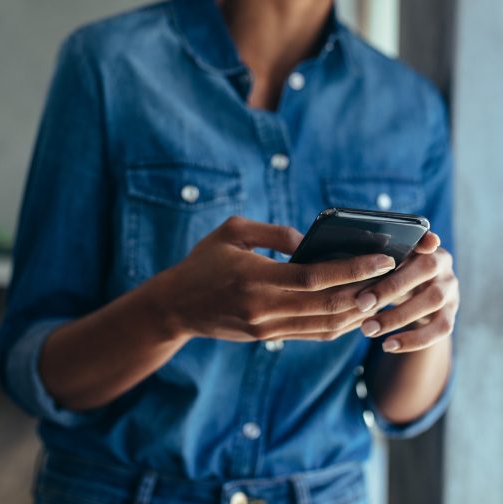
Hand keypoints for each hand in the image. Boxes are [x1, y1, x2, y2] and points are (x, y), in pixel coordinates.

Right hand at [162, 216, 395, 342]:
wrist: (176, 307)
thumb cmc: (202, 262)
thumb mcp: (232, 232)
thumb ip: (274, 234)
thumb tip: (310, 243)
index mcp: (255, 278)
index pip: (316, 277)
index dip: (354, 268)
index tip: (383, 258)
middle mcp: (265, 308)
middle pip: (328, 305)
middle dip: (366, 291)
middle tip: (394, 276)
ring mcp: (267, 328)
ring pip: (325, 325)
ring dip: (357, 312)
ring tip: (381, 293)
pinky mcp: (267, 338)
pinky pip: (312, 334)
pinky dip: (338, 324)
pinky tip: (354, 311)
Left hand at [356, 232, 458, 353]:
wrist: (413, 295)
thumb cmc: (387, 272)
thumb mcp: (380, 261)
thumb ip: (371, 256)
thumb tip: (344, 260)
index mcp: (424, 244)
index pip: (423, 238)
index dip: (420, 240)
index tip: (407, 246)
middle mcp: (443, 264)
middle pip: (425, 270)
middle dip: (390, 287)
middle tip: (361, 303)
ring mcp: (451, 289)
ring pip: (431, 301)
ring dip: (397, 317)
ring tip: (367, 329)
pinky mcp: (451, 314)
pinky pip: (439, 329)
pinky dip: (413, 340)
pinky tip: (387, 346)